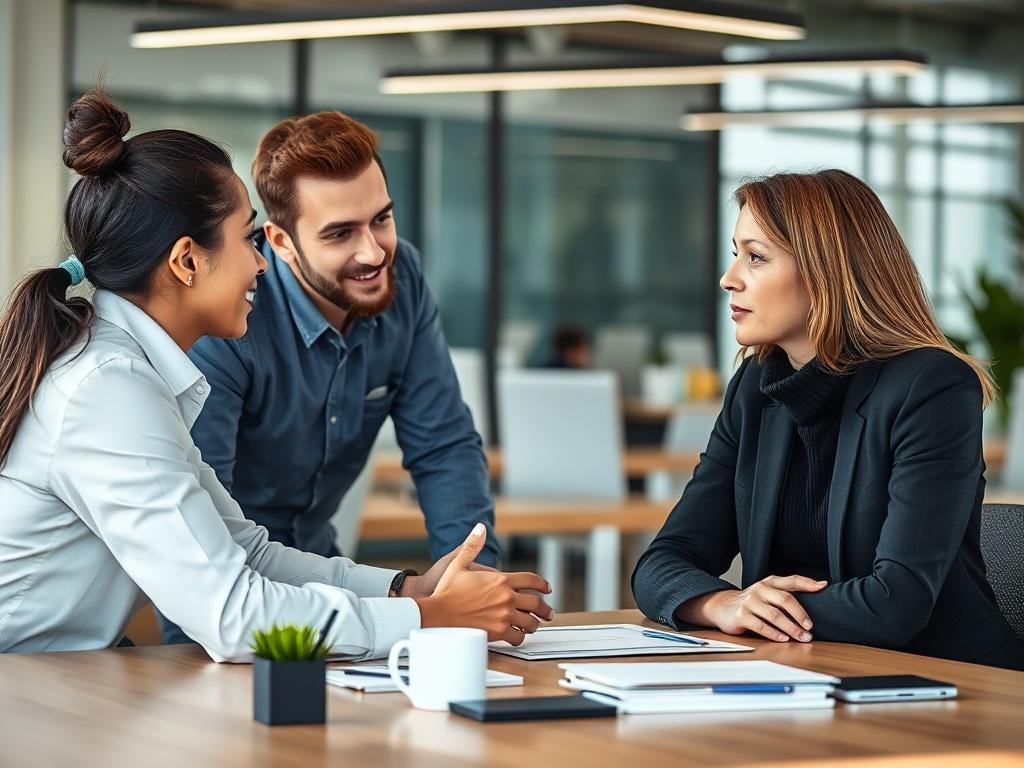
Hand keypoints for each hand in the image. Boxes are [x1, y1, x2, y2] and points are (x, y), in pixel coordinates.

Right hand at [415, 523, 553, 644]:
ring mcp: (504, 615)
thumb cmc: (445, 591)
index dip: (542, 584)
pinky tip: (517, 635)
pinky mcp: (498, 632)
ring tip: (532, 625)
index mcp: (500, 580)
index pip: (531, 580)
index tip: (547, 589)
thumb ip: (472, 546)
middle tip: (547, 613)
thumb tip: (479, 528)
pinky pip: (518, 637)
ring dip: (533, 624)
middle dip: (544, 609)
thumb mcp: (458, 564)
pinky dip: (520, 637)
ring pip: (530, 622)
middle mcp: (506, 597)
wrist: (437, 614)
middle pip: (536, 603)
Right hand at [682, 575, 826, 642]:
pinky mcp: (741, 615)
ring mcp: (750, 602)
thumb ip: (788, 592)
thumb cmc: (751, 602)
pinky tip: (783, 639)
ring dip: (791, 628)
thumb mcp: (767, 593)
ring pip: (774, 615)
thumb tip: (818, 588)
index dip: (807, 583)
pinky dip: (774, 633)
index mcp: (769, 583)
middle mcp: (760, 589)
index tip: (822, 587)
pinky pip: (760, 625)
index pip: (791, 581)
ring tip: (801, 637)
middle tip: (810, 627)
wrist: (722, 606)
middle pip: (785, 599)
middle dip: (800, 615)